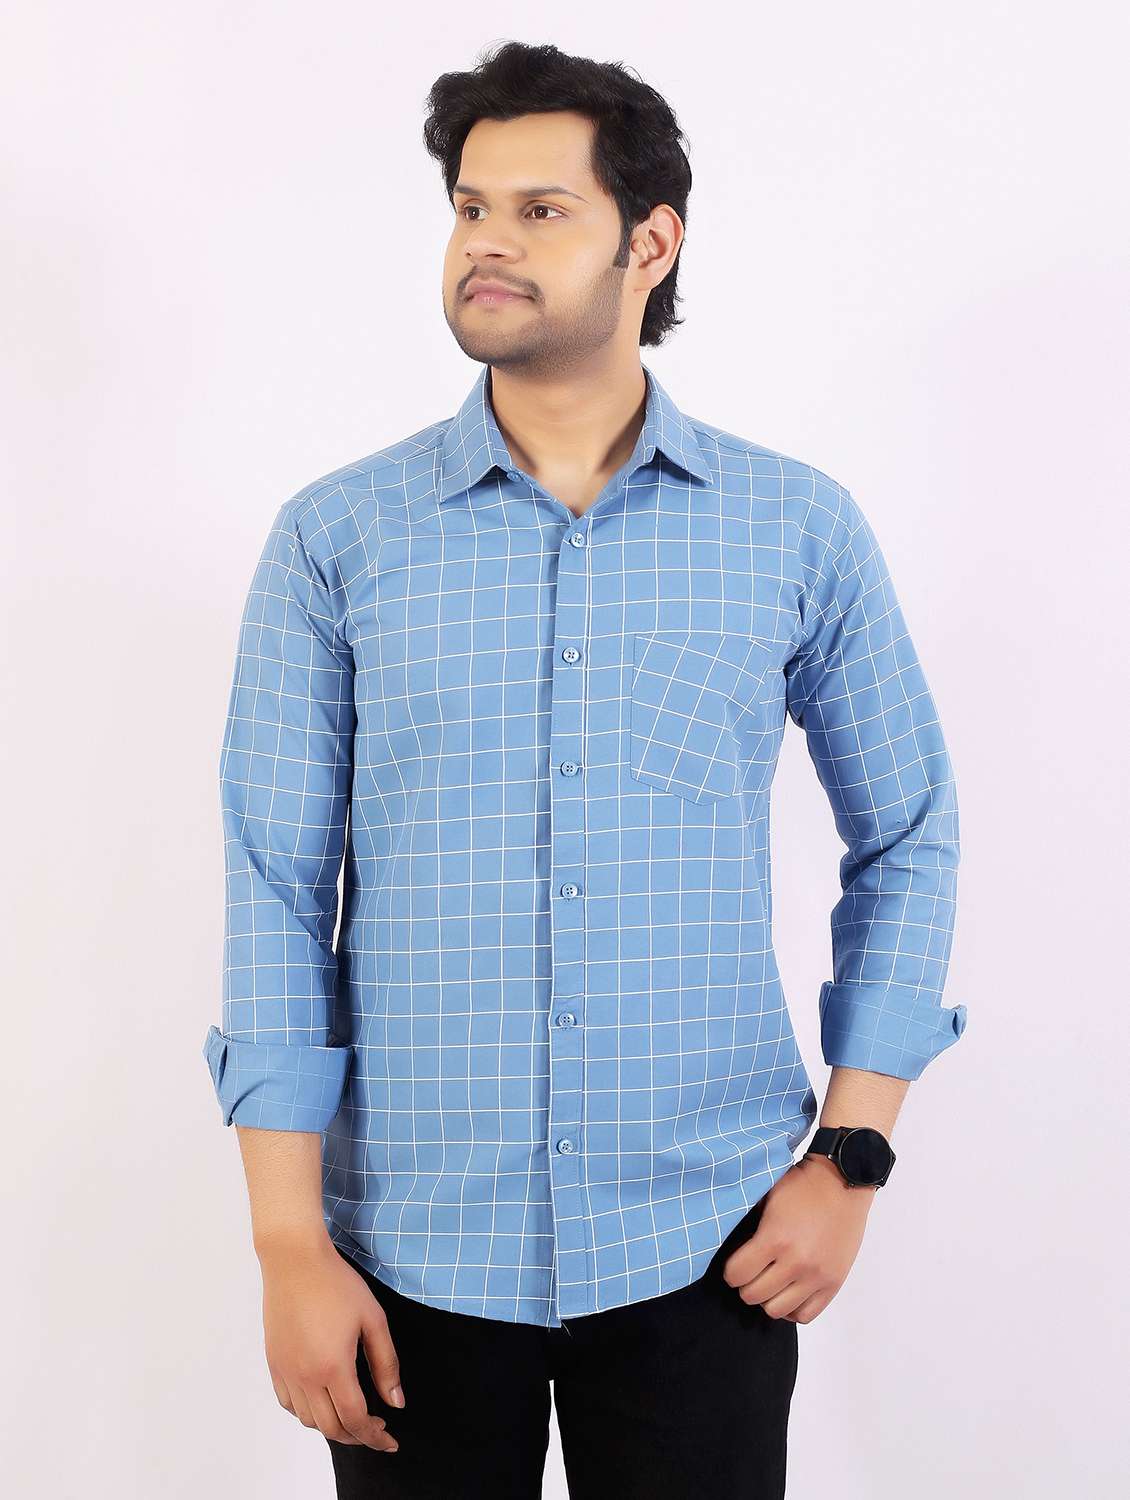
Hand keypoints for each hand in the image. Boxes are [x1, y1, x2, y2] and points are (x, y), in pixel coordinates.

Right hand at [258, 1234, 402, 1451]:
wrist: (295, 1261)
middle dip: (357, 1436)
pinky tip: (323, 1402)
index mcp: (333, 1367)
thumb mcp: (373, 1319)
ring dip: (332, 1427)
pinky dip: (307, 1413)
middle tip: (376, 1429)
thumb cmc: (337, 1284)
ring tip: (352, 1415)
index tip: (390, 1441)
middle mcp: (305, 1377)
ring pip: (308, 1420)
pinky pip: (288, 1404)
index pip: (355, 1419)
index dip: (375, 1437)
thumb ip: (386, 1364)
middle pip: (331, 1428)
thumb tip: (395, 1402)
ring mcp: (286, 1372)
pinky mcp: (274, 1363)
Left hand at [720, 1154, 876, 1323]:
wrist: (843, 1182)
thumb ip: (750, 1226)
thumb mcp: (767, 1197)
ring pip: (777, 1311)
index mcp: (775, 1238)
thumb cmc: (802, 1186)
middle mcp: (796, 1262)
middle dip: (746, 1284)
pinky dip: (792, 1309)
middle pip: (753, 1296)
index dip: (731, 1271)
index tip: (735, 1265)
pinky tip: (789, 1291)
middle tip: (751, 1272)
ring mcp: (817, 1276)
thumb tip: (732, 1248)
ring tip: (770, 1282)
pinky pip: (805, 1315)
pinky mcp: (833, 1283)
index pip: (737, 1274)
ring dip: (768, 1298)